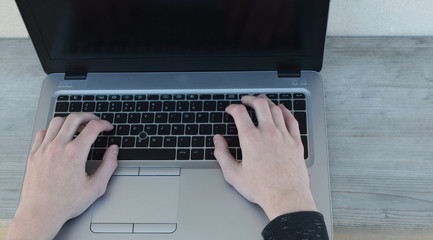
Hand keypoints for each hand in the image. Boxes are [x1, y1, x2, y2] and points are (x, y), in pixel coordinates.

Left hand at [7, 113, 117, 239]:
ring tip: (78, 125)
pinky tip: (60, 136)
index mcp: (75, 154)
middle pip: (74, 118)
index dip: (104, 124)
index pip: (92, 127)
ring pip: (57, 121)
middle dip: (89, 116)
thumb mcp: (96, 187)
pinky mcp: (34, 154)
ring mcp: (44, 149)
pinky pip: (43, 132)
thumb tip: (113, 150)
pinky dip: (53, 130)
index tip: (107, 127)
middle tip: (95, 121)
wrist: (41, 213)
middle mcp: (58, 148)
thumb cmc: (66, 203)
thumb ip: (109, 165)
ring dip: (70, 120)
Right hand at [214, 95, 316, 220]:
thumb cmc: (262, 189)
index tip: (230, 110)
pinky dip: (285, 111)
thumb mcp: (233, 174)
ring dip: (267, 102)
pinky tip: (281, 110)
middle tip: (246, 100)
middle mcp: (268, 133)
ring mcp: (284, 136)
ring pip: (276, 109)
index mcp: (251, 139)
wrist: (286, 198)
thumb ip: (222, 154)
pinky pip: (291, 120)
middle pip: (260, 105)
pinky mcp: (295, 142)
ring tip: (261, 101)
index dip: (233, 108)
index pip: (240, 113)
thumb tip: (218, 141)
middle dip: (250, 99)